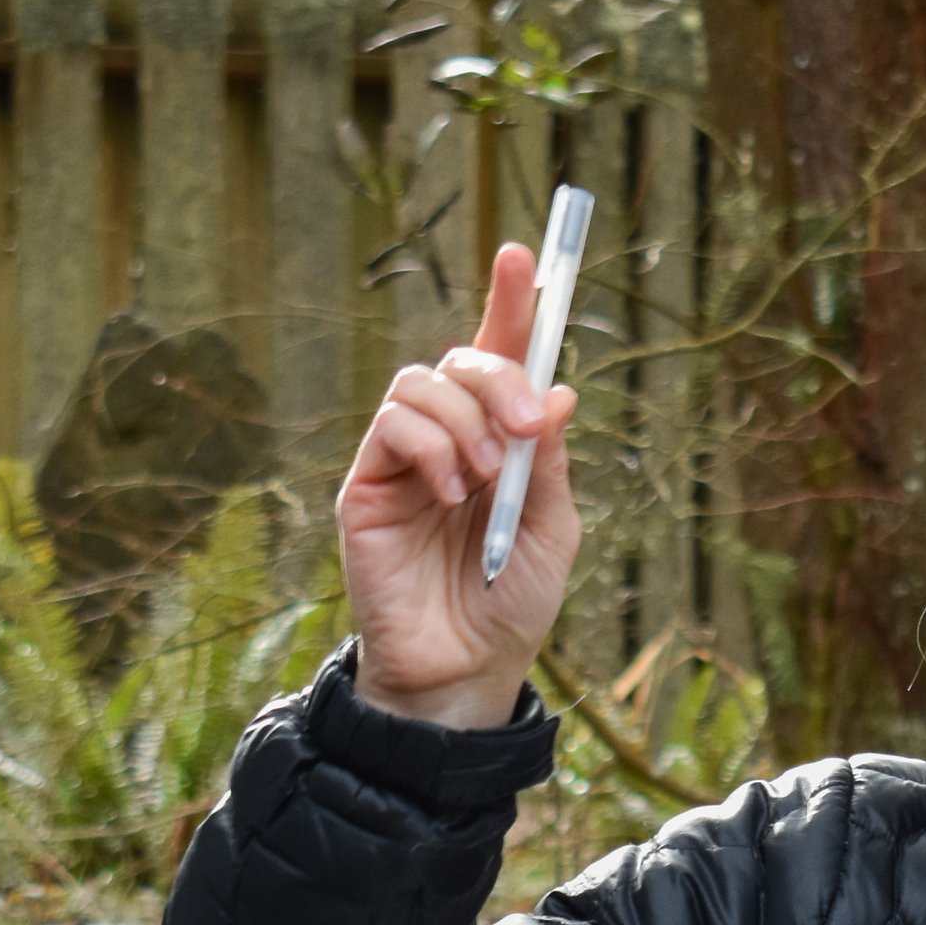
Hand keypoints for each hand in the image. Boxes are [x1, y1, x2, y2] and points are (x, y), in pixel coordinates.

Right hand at [337, 241, 581, 728]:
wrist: (465, 668)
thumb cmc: (511, 605)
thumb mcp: (552, 528)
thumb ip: (551, 460)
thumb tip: (559, 390)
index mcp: (500, 444)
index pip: (500, 359)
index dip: (512, 305)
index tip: (528, 256)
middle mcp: (449, 440)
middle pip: (461, 359)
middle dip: (501, 376)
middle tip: (531, 427)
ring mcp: (402, 457)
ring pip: (421, 383)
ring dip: (467, 420)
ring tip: (487, 479)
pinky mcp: (366, 482)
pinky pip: (392, 423)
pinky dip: (431, 444)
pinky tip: (451, 490)